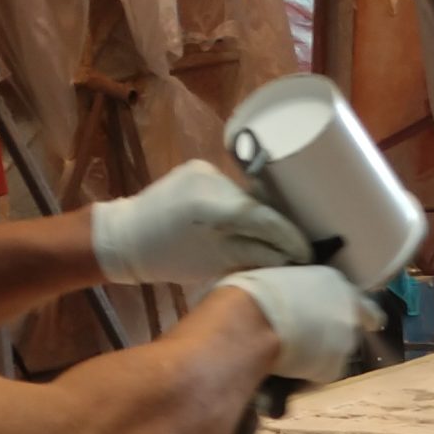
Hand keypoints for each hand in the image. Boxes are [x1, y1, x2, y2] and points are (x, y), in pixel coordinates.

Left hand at [90, 160, 308, 285]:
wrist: (124, 237)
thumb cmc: (167, 258)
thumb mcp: (214, 262)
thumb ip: (255, 255)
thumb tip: (291, 258)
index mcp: (214, 204)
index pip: (266, 218)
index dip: (291, 237)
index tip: (310, 253)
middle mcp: (212, 179)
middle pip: (258, 205)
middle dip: (279, 227)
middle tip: (298, 248)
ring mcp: (204, 171)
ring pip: (246, 197)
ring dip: (261, 217)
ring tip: (274, 240)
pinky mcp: (197, 170)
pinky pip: (231, 190)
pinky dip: (241, 208)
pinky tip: (248, 223)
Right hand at [209, 267, 376, 382]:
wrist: (249, 322)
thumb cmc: (253, 292)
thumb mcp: (282, 278)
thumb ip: (300, 290)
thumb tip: (292, 298)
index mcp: (334, 282)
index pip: (363, 302)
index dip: (364, 314)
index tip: (371, 323)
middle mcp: (348, 310)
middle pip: (349, 330)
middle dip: (333, 337)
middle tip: (307, 341)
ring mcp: (344, 341)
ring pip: (336, 354)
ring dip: (320, 356)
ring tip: (290, 354)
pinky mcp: (333, 368)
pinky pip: (322, 373)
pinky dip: (309, 374)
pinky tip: (288, 367)